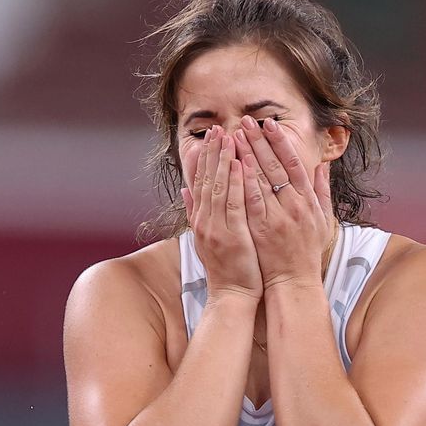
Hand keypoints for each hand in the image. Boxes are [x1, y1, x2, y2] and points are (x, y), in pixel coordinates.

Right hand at [183, 126, 262, 301]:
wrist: (231, 296)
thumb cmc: (227, 269)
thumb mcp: (206, 238)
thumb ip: (196, 212)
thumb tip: (185, 189)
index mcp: (200, 220)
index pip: (200, 183)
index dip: (204, 158)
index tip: (209, 138)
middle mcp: (205, 222)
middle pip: (207, 180)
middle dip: (212, 152)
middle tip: (217, 129)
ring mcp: (216, 228)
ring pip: (219, 187)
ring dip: (223, 160)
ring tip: (228, 137)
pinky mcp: (231, 236)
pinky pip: (234, 204)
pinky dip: (236, 183)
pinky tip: (239, 164)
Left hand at [234, 115, 333, 290]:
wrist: (294, 281)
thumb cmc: (306, 251)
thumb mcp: (322, 218)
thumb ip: (321, 190)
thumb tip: (323, 165)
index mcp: (308, 199)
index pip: (294, 162)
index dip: (281, 141)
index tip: (270, 123)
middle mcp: (294, 204)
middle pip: (275, 165)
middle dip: (259, 141)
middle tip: (245, 121)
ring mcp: (278, 216)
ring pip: (261, 179)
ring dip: (247, 154)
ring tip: (234, 135)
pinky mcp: (261, 228)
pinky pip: (251, 200)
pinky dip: (243, 181)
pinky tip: (234, 165)